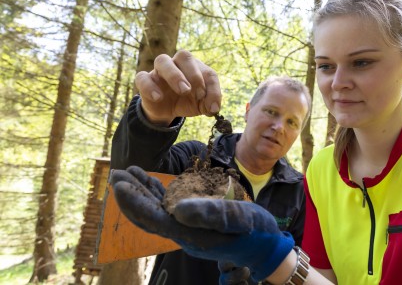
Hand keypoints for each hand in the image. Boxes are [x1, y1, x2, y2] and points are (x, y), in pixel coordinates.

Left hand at [111, 166, 294, 281]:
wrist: (266, 246)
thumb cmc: (256, 232)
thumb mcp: (240, 219)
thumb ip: (212, 214)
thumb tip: (178, 209)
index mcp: (191, 234)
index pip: (154, 219)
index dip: (134, 203)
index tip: (119, 185)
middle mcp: (184, 233)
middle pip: (148, 216)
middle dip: (130, 196)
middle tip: (115, 174)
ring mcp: (187, 228)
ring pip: (155, 211)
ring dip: (139, 193)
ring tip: (125, 174)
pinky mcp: (194, 222)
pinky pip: (168, 208)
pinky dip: (156, 194)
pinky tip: (149, 182)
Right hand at [135, 50, 221, 124]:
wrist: (168, 111)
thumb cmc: (188, 101)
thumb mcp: (202, 105)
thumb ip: (210, 104)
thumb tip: (214, 108)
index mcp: (195, 68)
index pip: (207, 71)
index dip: (211, 87)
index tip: (210, 104)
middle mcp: (177, 64)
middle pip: (184, 56)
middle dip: (193, 74)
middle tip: (197, 93)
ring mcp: (159, 70)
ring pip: (162, 60)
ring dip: (174, 75)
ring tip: (183, 91)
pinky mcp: (145, 80)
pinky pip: (142, 77)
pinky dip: (150, 86)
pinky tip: (158, 98)